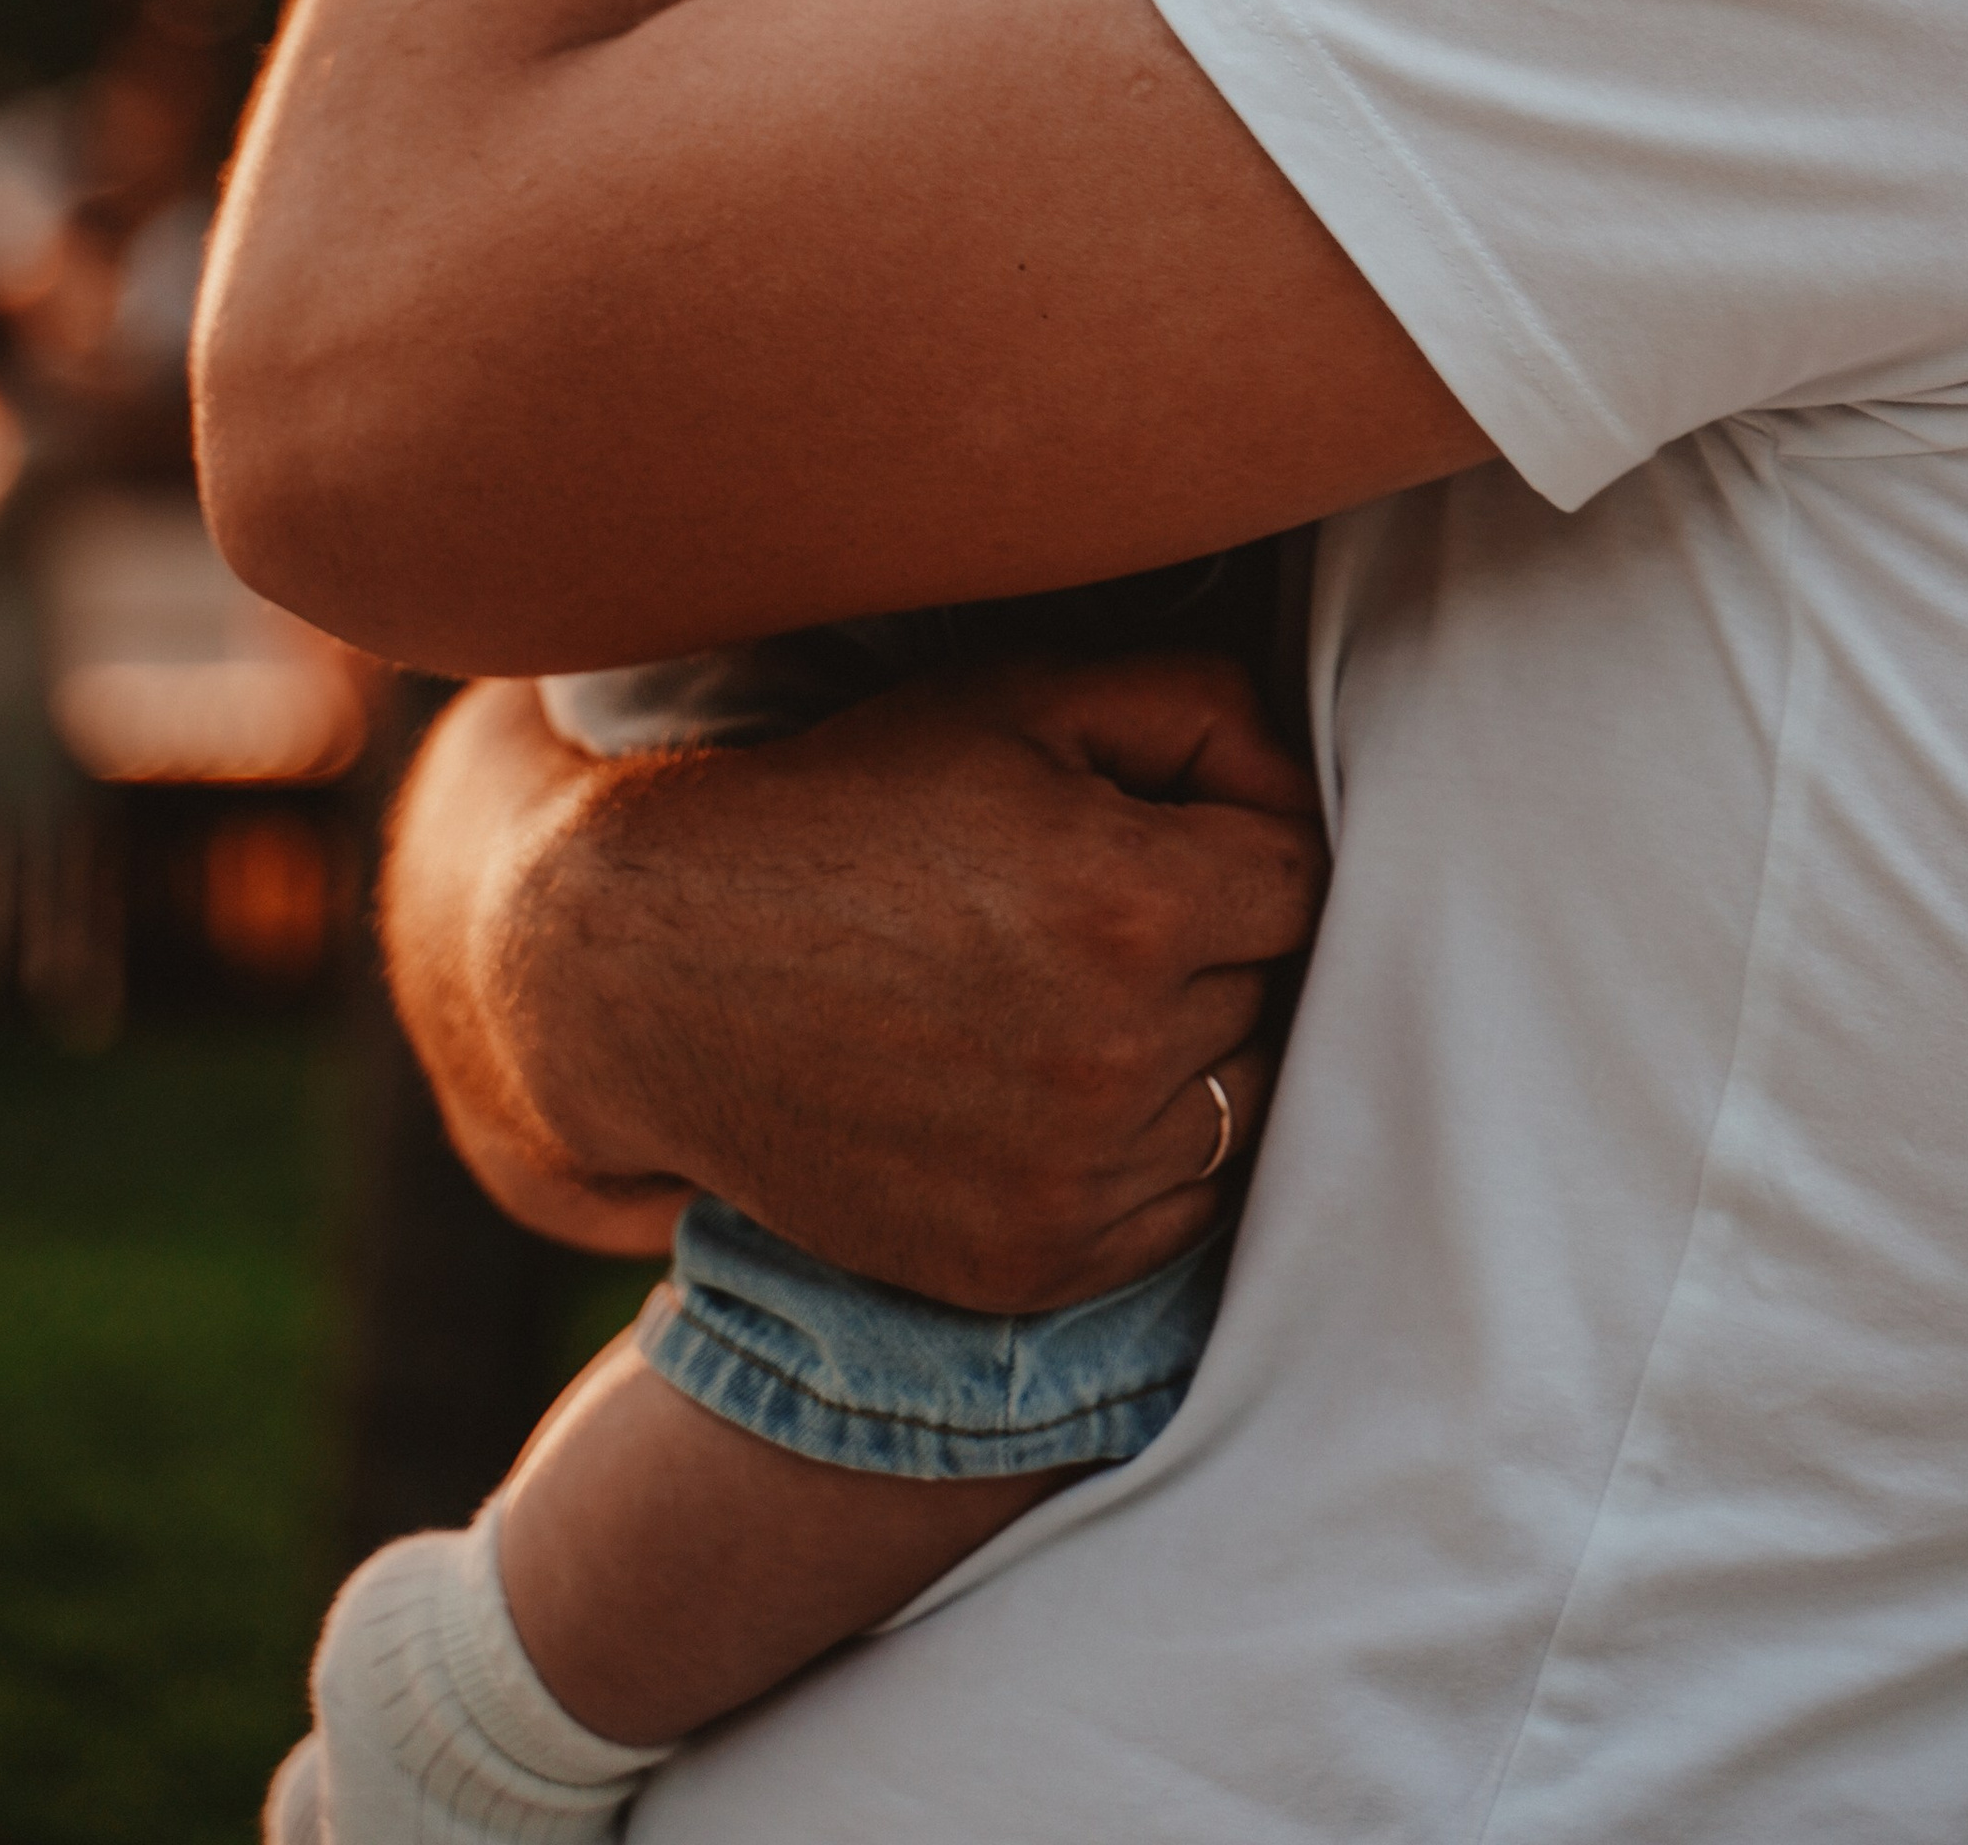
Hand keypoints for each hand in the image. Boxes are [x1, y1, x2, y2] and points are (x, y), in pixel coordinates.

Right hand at [387, 651, 1324, 1310]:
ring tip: (1079, 992)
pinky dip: (1146, 1151)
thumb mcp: (1021, 700)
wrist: (660, 971)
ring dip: (1194, 1050)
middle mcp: (1115, 1056)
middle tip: (1107, 907)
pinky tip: (1056, 1082)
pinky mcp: (1031, 1266)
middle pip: (1278, 992)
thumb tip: (1307, 787)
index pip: (1307, 876)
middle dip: (1218, 940)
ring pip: (1239, 1104)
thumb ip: (1203, 707)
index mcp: (1129, 902)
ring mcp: (1072, 1180)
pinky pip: (1178, 1209)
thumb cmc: (854, 807)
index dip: (1247, 836)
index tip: (1173, 829)